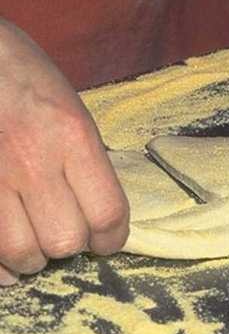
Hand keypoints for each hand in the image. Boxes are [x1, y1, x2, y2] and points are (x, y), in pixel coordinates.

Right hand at [0, 21, 128, 285]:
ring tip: (34, 244)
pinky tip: (5, 259)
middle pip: (64, 240)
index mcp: (72, 134)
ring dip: (31, 258)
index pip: (107, 211)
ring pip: (20, 253)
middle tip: (66, 233)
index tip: (107, 240)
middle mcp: (34, 160)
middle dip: (70, 245)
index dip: (112, 237)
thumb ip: (84, 159)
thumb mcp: (70, 107)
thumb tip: (97, 214)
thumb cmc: (25, 75)